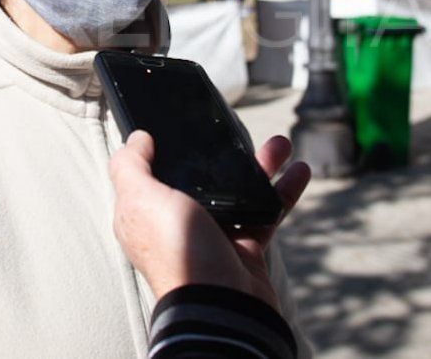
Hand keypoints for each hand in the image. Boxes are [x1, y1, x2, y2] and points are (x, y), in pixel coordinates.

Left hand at [109, 130, 311, 308]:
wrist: (224, 305)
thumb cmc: (179, 253)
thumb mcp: (142, 201)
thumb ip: (131, 166)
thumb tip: (136, 138)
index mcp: (146, 213)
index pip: (149, 173)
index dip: (163, 148)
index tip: (182, 125)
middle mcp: (177, 223)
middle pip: (199, 177)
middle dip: (220, 153)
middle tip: (238, 131)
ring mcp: (213, 235)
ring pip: (237, 190)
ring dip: (261, 166)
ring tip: (281, 144)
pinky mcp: (244, 246)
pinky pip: (265, 211)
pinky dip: (282, 191)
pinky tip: (299, 171)